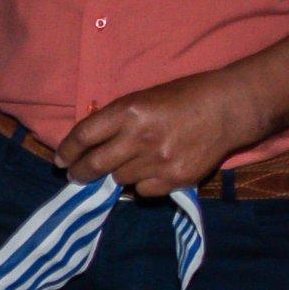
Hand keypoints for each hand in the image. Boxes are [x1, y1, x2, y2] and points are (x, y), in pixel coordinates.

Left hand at [55, 72, 263, 198]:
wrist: (228, 109)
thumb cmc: (182, 98)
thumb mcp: (142, 98)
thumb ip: (114, 120)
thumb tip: (86, 144)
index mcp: (128, 111)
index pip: (83, 137)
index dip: (66, 151)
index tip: (60, 160)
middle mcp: (140, 137)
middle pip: (94, 165)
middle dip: (79, 173)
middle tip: (75, 176)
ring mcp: (159, 161)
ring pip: (119, 180)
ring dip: (118, 175)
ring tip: (129, 165)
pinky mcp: (176, 179)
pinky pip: (144, 191)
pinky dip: (143, 185)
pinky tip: (151, 173)